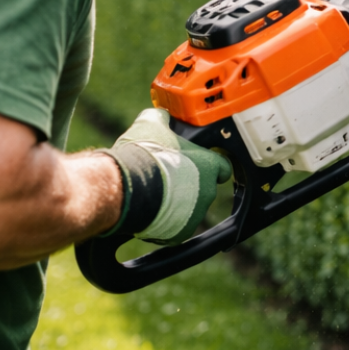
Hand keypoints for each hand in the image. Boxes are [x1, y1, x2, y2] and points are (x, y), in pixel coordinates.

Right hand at [102, 109, 231, 244]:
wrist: (127, 188)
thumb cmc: (143, 156)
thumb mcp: (150, 124)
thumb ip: (161, 119)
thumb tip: (159, 115)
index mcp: (208, 165)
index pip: (221, 167)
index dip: (209, 166)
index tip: (196, 165)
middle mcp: (208, 191)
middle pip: (204, 189)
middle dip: (189, 185)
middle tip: (167, 178)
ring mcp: (195, 215)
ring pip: (190, 210)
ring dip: (177, 204)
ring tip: (155, 194)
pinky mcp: (180, 234)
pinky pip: (176, 228)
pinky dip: (165, 222)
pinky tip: (150, 211)